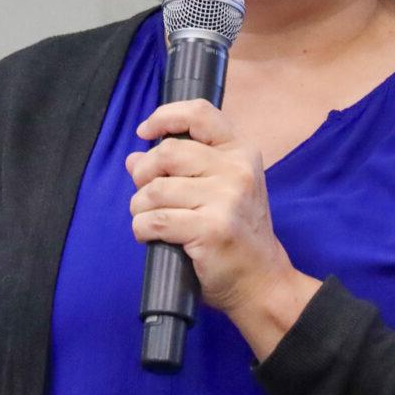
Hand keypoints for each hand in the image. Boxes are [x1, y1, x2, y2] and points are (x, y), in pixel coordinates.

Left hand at [127, 98, 319, 356]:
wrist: (261, 280)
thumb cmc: (236, 233)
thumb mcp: (221, 189)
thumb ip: (182, 168)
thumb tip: (133, 159)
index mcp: (241, 152)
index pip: (200, 114)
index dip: (165, 117)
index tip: (145, 132)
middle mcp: (237, 169)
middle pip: (167, 153)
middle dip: (144, 174)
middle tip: (146, 195)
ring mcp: (226, 199)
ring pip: (155, 190)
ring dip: (140, 207)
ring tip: (149, 219)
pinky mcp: (211, 228)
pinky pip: (155, 220)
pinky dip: (142, 229)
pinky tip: (150, 236)